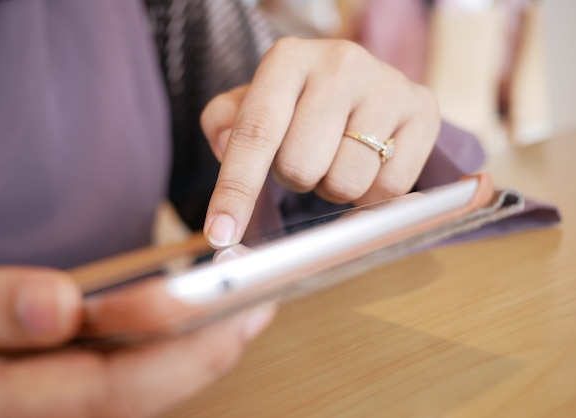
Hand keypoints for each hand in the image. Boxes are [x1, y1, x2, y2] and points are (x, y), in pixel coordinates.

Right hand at [0, 267, 273, 416]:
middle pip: (142, 395)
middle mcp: (46, 414)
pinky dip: (166, 350)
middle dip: (209, 353)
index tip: (230, 306)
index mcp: (7, 403)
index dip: (179, 352)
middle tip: (261, 304)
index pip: (111, 389)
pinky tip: (190, 324)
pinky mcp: (65, 392)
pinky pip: (125, 378)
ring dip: (196, 351)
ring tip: (240, 307)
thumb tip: (58, 306)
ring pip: (141, 390)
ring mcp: (59, 405)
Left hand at [201, 37, 439, 247]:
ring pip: (345, 182)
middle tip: (303, 159)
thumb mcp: (254, 102)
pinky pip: (389, 188)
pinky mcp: (423, 111)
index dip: (236, 189)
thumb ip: (224, 123)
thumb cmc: (300, 103)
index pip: (256, 132)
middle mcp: (340, 64)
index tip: (221, 232)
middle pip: (300, 166)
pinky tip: (367, 164)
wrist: (363, 85)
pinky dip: (369, 193)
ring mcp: (387, 85)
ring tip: (336, 158)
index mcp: (288, 59)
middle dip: (294, 179)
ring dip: (331, 187)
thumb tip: (223, 149)